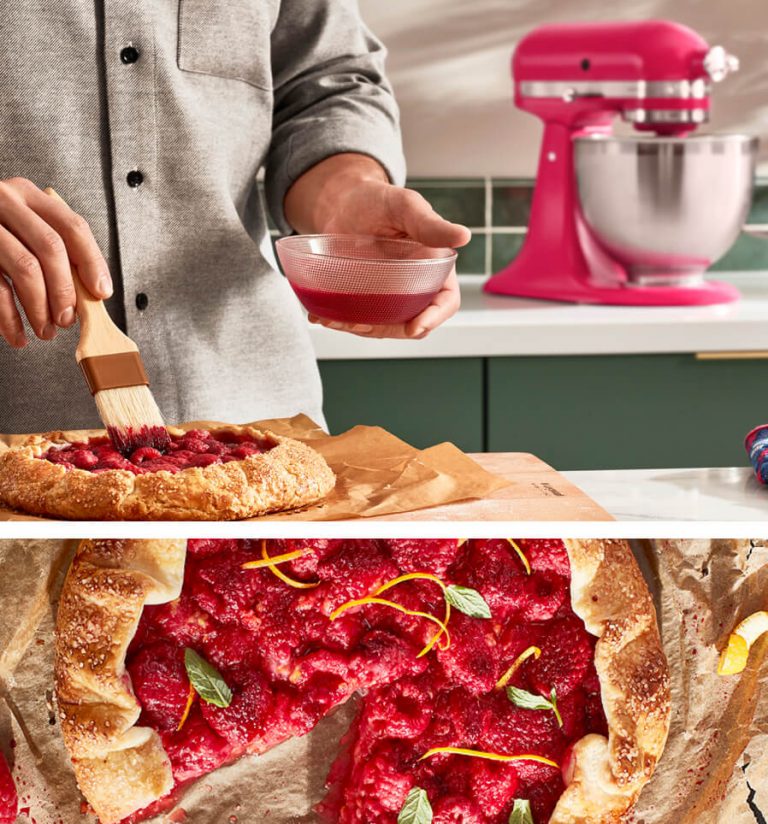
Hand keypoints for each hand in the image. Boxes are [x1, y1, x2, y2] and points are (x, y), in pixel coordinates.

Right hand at [0, 178, 111, 346]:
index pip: (72, 227)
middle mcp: (4, 201)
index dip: (92, 262)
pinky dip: (9, 318)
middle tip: (67, 320)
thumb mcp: (24, 229)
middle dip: (64, 291)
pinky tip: (17, 335)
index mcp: (28, 196)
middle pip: (50, 248)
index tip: (101, 292)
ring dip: (39, 309)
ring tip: (45, 331)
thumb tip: (92, 290)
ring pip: (25, 268)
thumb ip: (55, 251)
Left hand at [284, 154, 469, 338]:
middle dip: (388, 329)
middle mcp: (414, 287)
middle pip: (411, 322)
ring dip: (359, 329)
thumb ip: (431, 224)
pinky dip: (339, 322)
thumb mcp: (406, 207)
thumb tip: (464, 236)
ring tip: (334, 319)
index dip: (434, 318)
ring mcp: (388, 297)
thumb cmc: (379, 200)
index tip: (414, 327)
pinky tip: (320, 316)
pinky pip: (356, 319)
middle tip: (361, 322)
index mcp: (434, 268)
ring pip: (382, 326)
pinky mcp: (363, 300)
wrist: (342, 202)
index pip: (445, 301)